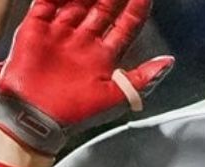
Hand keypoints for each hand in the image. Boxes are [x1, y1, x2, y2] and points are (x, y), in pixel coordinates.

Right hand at [0, 0, 174, 154]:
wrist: (35, 118)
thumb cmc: (74, 113)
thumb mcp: (116, 97)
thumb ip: (143, 79)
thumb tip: (168, 63)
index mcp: (102, 55)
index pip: (126, 24)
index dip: (137, 7)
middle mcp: (83, 41)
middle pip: (104, 6)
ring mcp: (61, 32)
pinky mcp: (36, 28)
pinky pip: (48, 1)